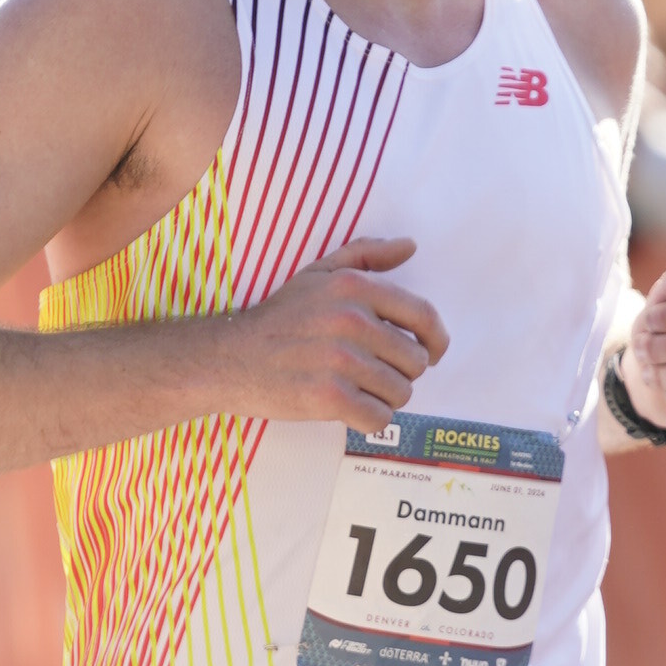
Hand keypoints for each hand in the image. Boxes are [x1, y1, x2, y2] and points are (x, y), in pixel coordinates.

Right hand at [226, 236, 447, 427]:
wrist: (229, 358)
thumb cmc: (278, 318)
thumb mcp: (319, 273)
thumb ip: (366, 255)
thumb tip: (409, 246)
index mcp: (355, 287)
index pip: (423, 316)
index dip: (436, 340)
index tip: (432, 353)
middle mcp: (352, 321)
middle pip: (415, 361)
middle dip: (401, 372)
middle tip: (374, 372)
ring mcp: (341, 361)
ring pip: (400, 392)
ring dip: (384, 397)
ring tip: (357, 388)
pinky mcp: (329, 397)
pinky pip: (379, 418)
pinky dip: (369, 419)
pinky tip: (349, 408)